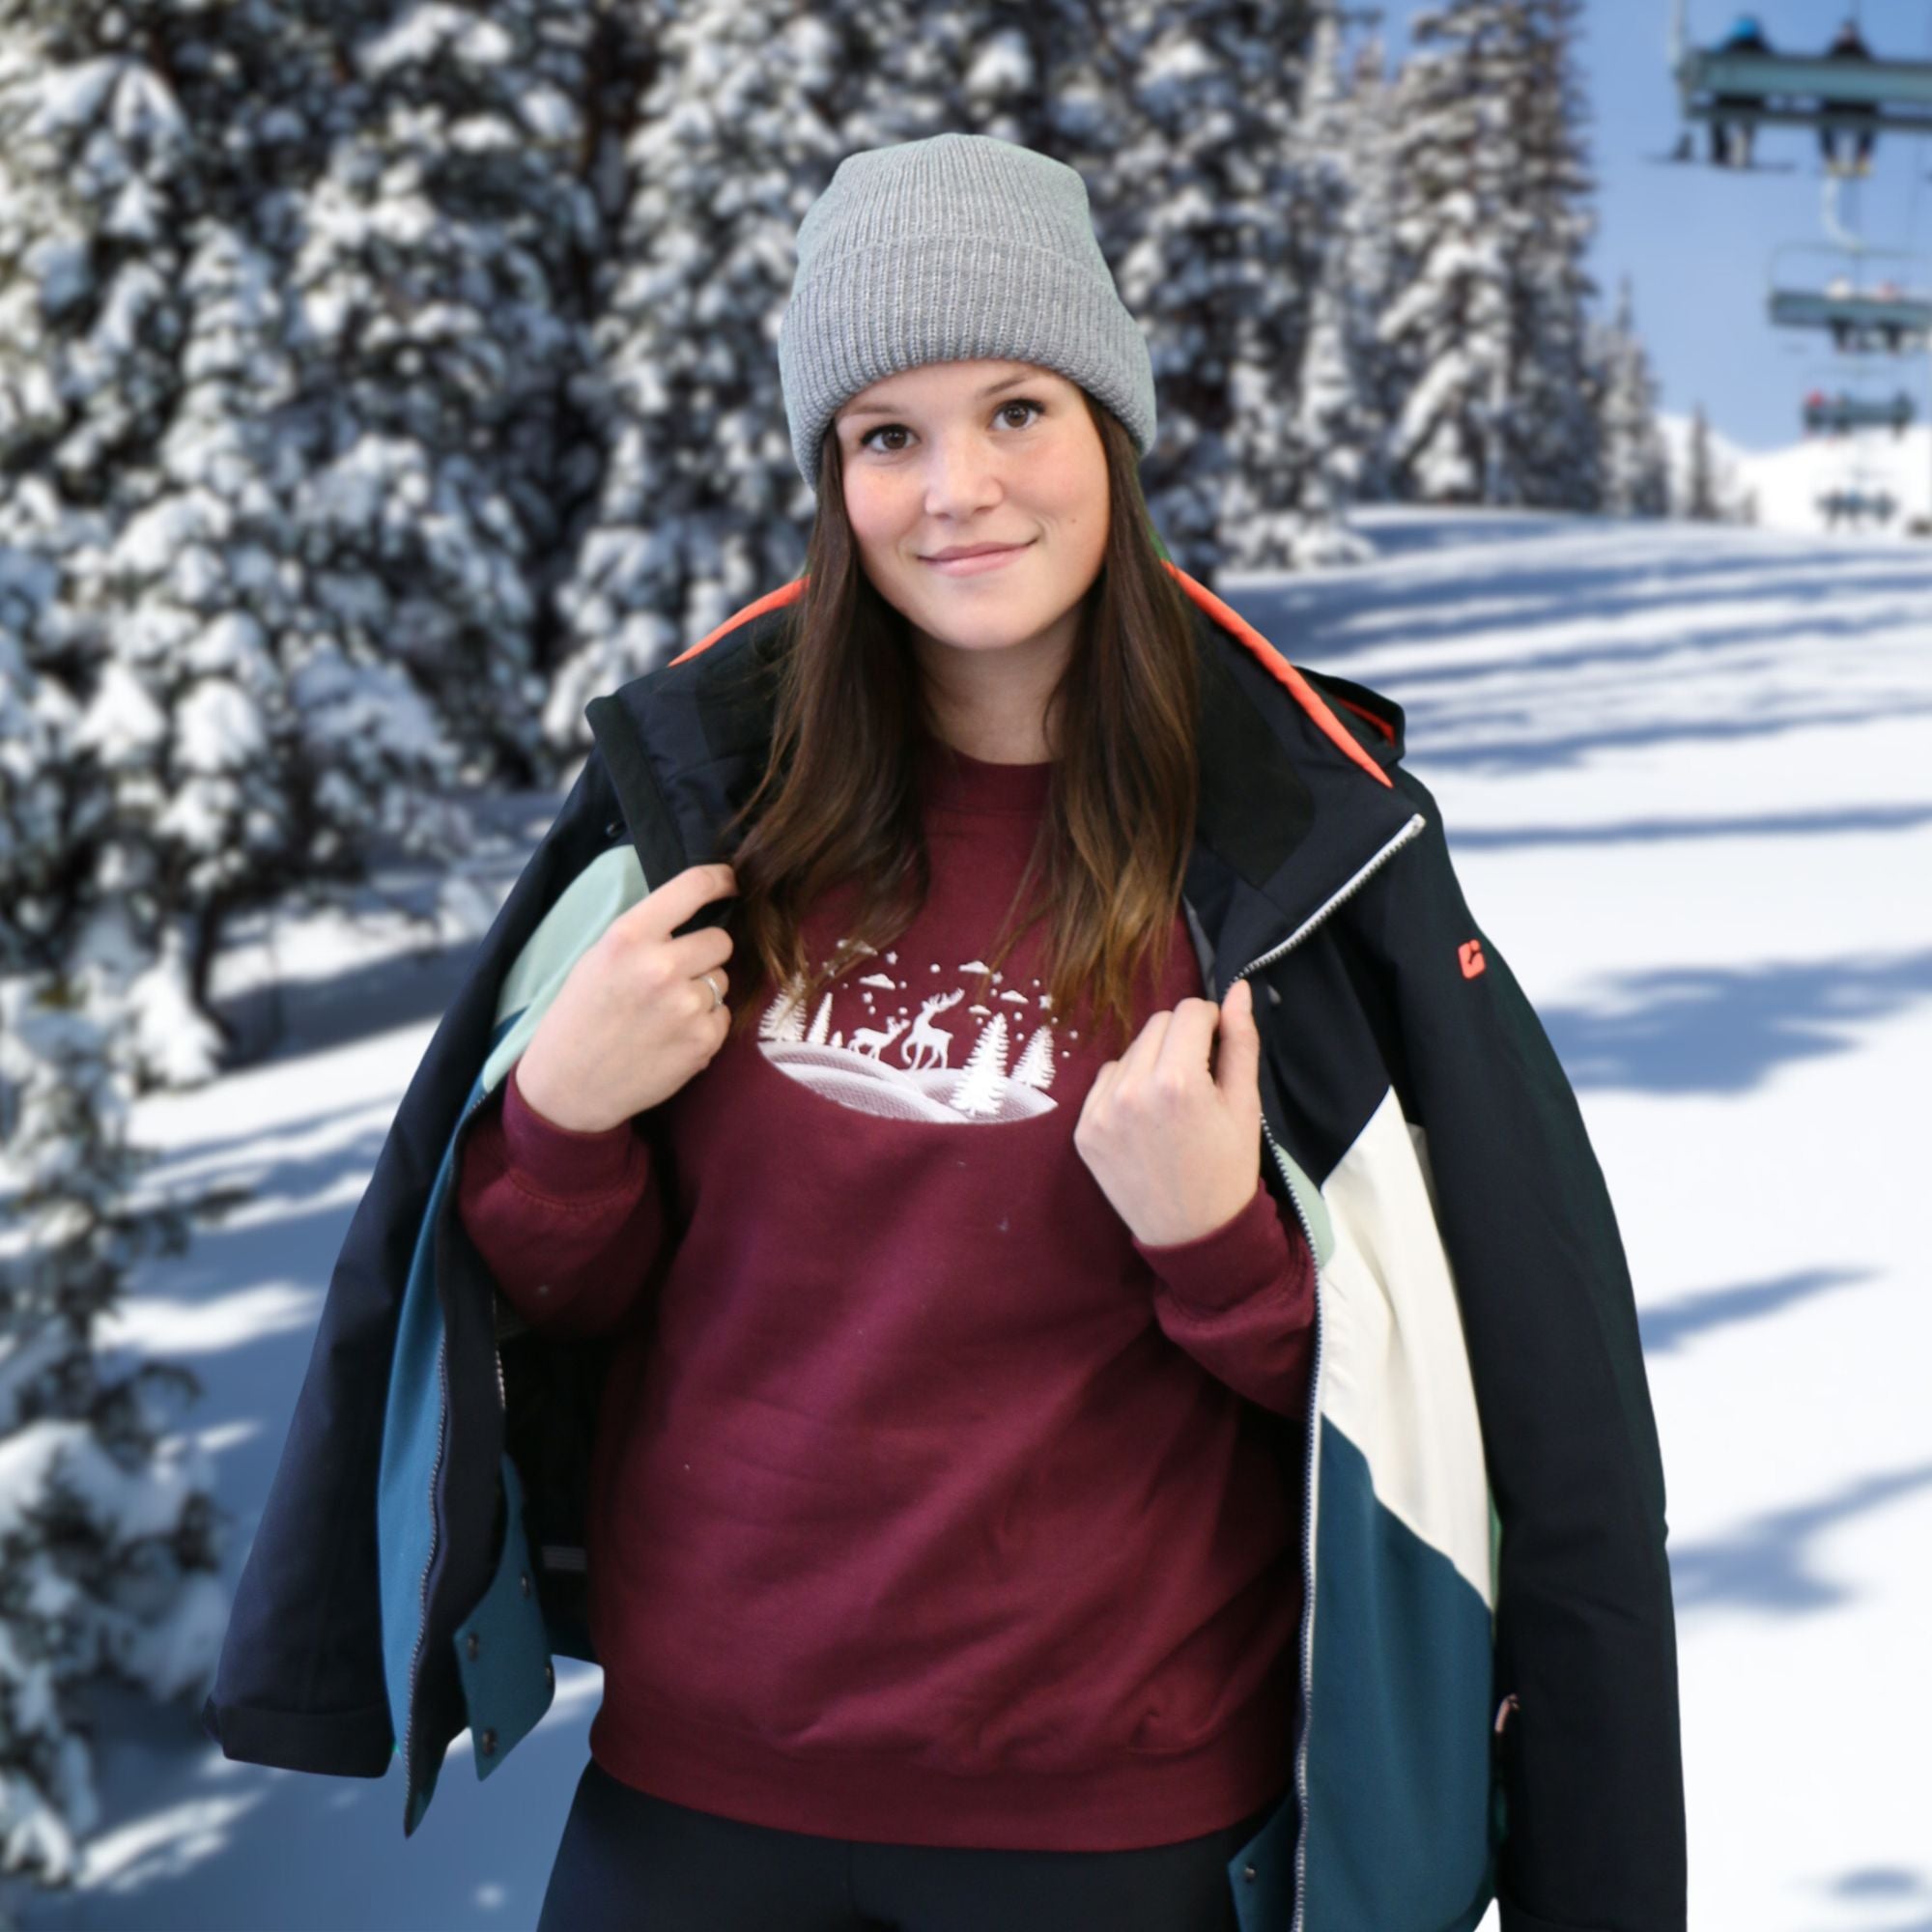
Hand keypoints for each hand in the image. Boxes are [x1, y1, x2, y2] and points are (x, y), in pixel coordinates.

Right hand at [515, 861, 737, 1132]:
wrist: (569, 1087)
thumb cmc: (580, 1017)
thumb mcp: (598, 958)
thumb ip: (646, 934)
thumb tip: (697, 913)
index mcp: (629, 937)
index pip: (693, 887)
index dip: (722, 879)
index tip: (732, 881)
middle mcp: (661, 966)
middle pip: (721, 940)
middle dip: (706, 953)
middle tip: (677, 973)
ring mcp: (686, 1006)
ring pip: (722, 980)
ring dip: (703, 991)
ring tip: (663, 1013)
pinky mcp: (703, 1041)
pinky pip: (723, 1016)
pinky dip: (705, 1025)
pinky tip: (671, 1037)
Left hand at [1072, 977, 1262, 1247]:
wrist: (1195, 1236)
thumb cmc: (1229, 1169)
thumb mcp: (1245, 1105)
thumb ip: (1241, 1040)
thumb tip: (1239, 988)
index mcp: (1176, 1083)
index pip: (1189, 1011)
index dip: (1210, 1022)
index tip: (1218, 1047)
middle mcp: (1131, 1092)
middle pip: (1157, 1024)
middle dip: (1181, 1039)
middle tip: (1199, 1078)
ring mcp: (1101, 1112)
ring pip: (1130, 1050)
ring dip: (1153, 1062)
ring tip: (1173, 1102)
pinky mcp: (1084, 1130)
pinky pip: (1105, 1081)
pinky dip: (1127, 1087)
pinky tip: (1148, 1118)